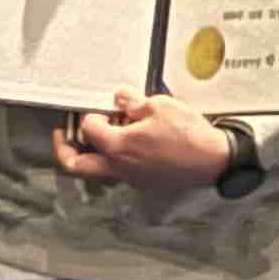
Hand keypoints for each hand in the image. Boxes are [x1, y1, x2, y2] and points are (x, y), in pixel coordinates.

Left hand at [52, 91, 229, 189]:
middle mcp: (118, 166)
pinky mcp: (143, 182)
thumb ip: (133, 102)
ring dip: (90, 155)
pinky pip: (117, 173)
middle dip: (64, 149)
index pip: (88, 128)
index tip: (102, 108)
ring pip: (95, 172)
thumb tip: (118, 97)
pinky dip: (113, 159)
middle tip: (65, 134)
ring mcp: (130, 177)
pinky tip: (128, 143)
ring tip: (100, 137)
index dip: (91, 114)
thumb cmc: (189, 134)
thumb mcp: (160, 106)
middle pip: (76, 165)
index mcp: (118, 146)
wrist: (214, 160)